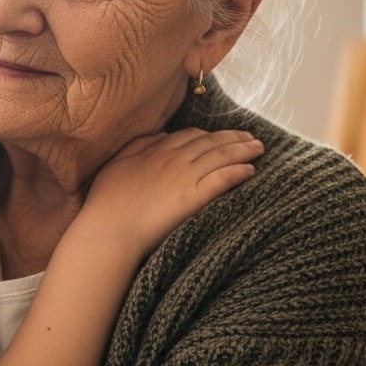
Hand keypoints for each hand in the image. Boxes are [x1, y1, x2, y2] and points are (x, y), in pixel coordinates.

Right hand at [83, 128, 262, 254]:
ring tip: (259, 149)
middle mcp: (173, 159)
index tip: (221, 136)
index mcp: (155, 151)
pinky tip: (251, 170)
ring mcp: (185, 176)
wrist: (109, 231)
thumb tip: (160, 136)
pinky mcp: (194, 197)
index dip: (209, 134)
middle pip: (211, 142)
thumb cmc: (106, 203)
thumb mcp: (116, 165)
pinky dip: (239, 171)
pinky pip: (222, 178)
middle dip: (234, 137)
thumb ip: (137, 146)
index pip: (190, 135)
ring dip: (243, 150)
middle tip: (251, 138)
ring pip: (222, 156)